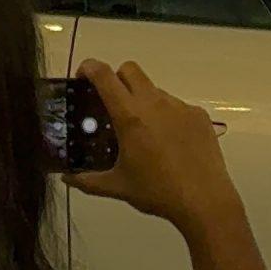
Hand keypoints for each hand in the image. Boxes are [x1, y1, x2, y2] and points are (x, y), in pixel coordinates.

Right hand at [70, 58, 240, 237]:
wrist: (204, 201)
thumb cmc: (157, 192)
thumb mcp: (118, 186)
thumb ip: (87, 180)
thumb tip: (66, 178)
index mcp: (130, 116)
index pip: (104, 75)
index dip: (89, 68)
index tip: (83, 77)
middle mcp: (154, 103)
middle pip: (130, 70)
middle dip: (117, 79)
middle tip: (112, 104)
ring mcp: (179, 106)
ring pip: (154, 90)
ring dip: (143, 101)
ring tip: (145, 133)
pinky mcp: (198, 115)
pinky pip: (176, 106)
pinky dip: (167, 117)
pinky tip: (170, 143)